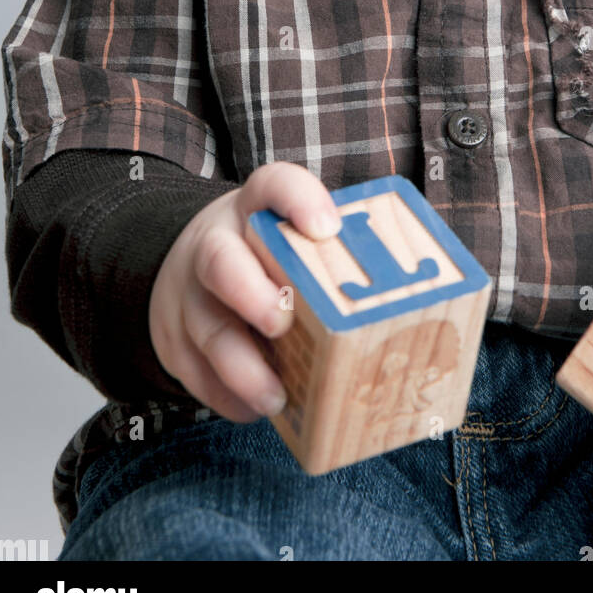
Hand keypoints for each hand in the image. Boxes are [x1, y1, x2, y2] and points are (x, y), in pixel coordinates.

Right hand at [148, 161, 340, 421]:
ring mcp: (188, 294)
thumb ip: (334, 255)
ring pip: (207, 329)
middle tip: (282, 321)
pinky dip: (227, 396)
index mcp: (255, 209)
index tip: (328, 228)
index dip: (299, 201)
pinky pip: (195, 373)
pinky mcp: (174, 340)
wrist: (190, 269)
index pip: (274, 185)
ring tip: (275, 397)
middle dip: (251, 293)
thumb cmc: (267, 257)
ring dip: (242, 367)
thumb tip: (419, 299)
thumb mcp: (289, 237)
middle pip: (220, 261)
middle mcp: (214, 244)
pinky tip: (257, 408)